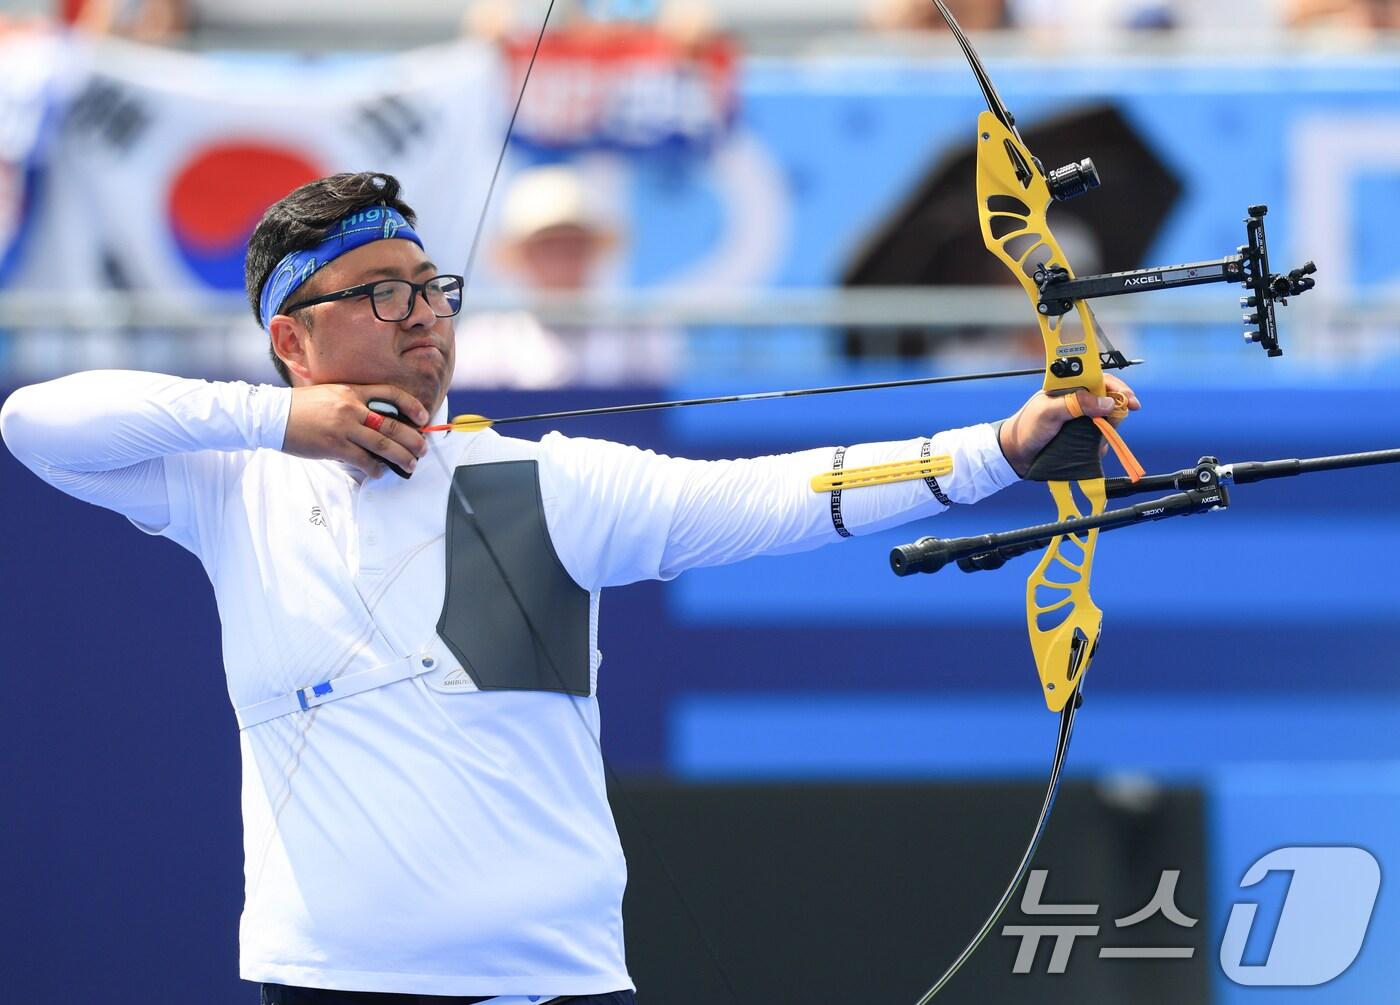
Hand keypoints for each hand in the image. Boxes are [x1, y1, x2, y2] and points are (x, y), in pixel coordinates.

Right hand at [282, 384, 429, 478]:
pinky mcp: (334, 445)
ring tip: (410, 464)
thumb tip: (376, 422)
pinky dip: (375, 468)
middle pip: (392, 423)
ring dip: (401, 456)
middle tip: (422, 449)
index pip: (390, 393)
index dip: (411, 405)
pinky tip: (380, 472)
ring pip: (382, 444)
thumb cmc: (301, 407)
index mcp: (351, 391)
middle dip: (412, 439)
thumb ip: (353, 403)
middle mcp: (350, 407)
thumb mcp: (330, 394)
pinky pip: (362, 460)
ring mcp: (343, 427)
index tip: (423, 417)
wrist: (272, 416)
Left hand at [997, 375, 1141, 477]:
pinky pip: (1101, 438)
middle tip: (1113, 424)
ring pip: (1108, 421)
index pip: (1100, 379)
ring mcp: (1082, 418)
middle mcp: (1079, 400)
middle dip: (1116, 412)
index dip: (1118, 388)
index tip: (1130, 401)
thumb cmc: (1027, 427)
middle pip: (1110, 400)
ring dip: (1106, 431)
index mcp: (1069, 387)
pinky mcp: (1082, 436)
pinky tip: (1090, 449)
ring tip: (1094, 440)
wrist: (1016, 454)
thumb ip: (1075, 404)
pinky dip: (1100, 444)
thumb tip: (1107, 403)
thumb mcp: (1049, 412)